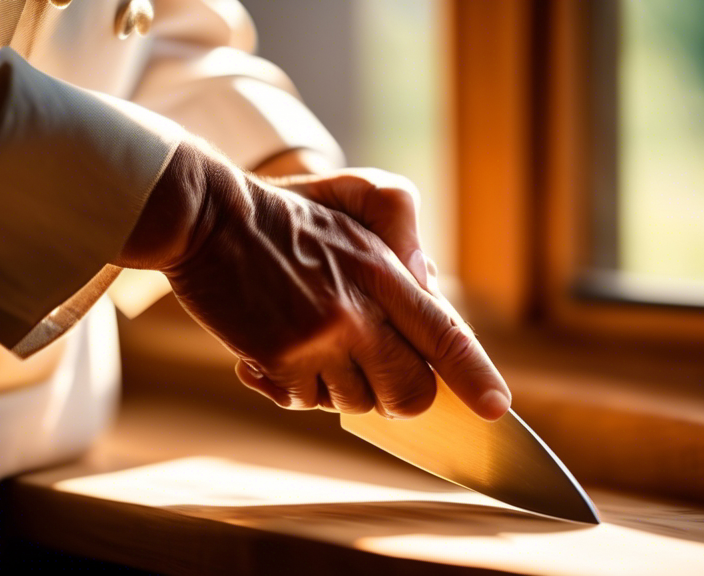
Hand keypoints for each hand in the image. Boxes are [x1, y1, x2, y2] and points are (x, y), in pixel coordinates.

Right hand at [117, 142, 510, 419]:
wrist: (207, 219)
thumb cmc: (282, 217)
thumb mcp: (352, 217)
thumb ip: (398, 260)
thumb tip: (428, 300)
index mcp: (383, 272)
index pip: (444, 332)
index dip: (475, 373)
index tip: (496, 406)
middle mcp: (360, 310)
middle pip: (410, 391)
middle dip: (400, 397)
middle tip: (374, 378)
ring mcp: (321, 338)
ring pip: (354, 404)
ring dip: (334, 386)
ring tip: (305, 344)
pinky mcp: (280, 359)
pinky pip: (304, 402)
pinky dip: (290, 389)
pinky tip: (266, 354)